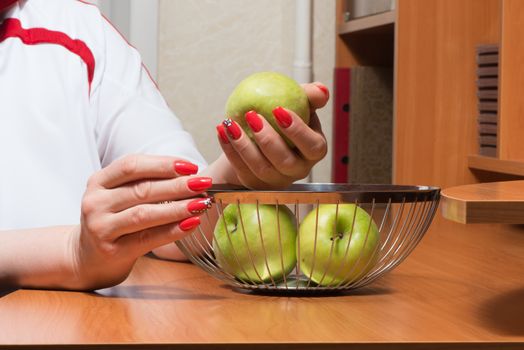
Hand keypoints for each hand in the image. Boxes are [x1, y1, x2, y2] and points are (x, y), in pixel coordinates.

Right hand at [71, 154, 211, 288]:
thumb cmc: (114, 220)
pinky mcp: (111, 251)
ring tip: (201, 203)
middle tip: (204, 183)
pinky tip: (191, 223)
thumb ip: (145, 182)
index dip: (162, 164)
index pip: (131, 165)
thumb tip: (189, 175)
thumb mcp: (119, 195)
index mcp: (99, 181)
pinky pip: (147, 238)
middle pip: (141, 189)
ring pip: (144, 213)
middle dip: (177, 185)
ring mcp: (100, 227)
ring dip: (177, 207)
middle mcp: (95, 202)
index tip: (190, 166)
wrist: (87, 257)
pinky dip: (172, 231)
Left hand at [215, 82, 328, 188]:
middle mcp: (298, 170)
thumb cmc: (282, 118)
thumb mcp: (298, 103)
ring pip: (261, 168)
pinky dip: (229, 149)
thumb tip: (321, 91)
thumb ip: (309, 95)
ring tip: (230, 123)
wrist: (260, 137)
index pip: (313, 146)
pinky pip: (241, 168)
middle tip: (252, 116)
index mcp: (314, 151)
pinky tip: (221, 130)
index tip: (278, 109)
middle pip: (285, 161)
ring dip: (244, 145)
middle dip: (268, 139)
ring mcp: (275, 180)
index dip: (298, 131)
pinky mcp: (254, 184)